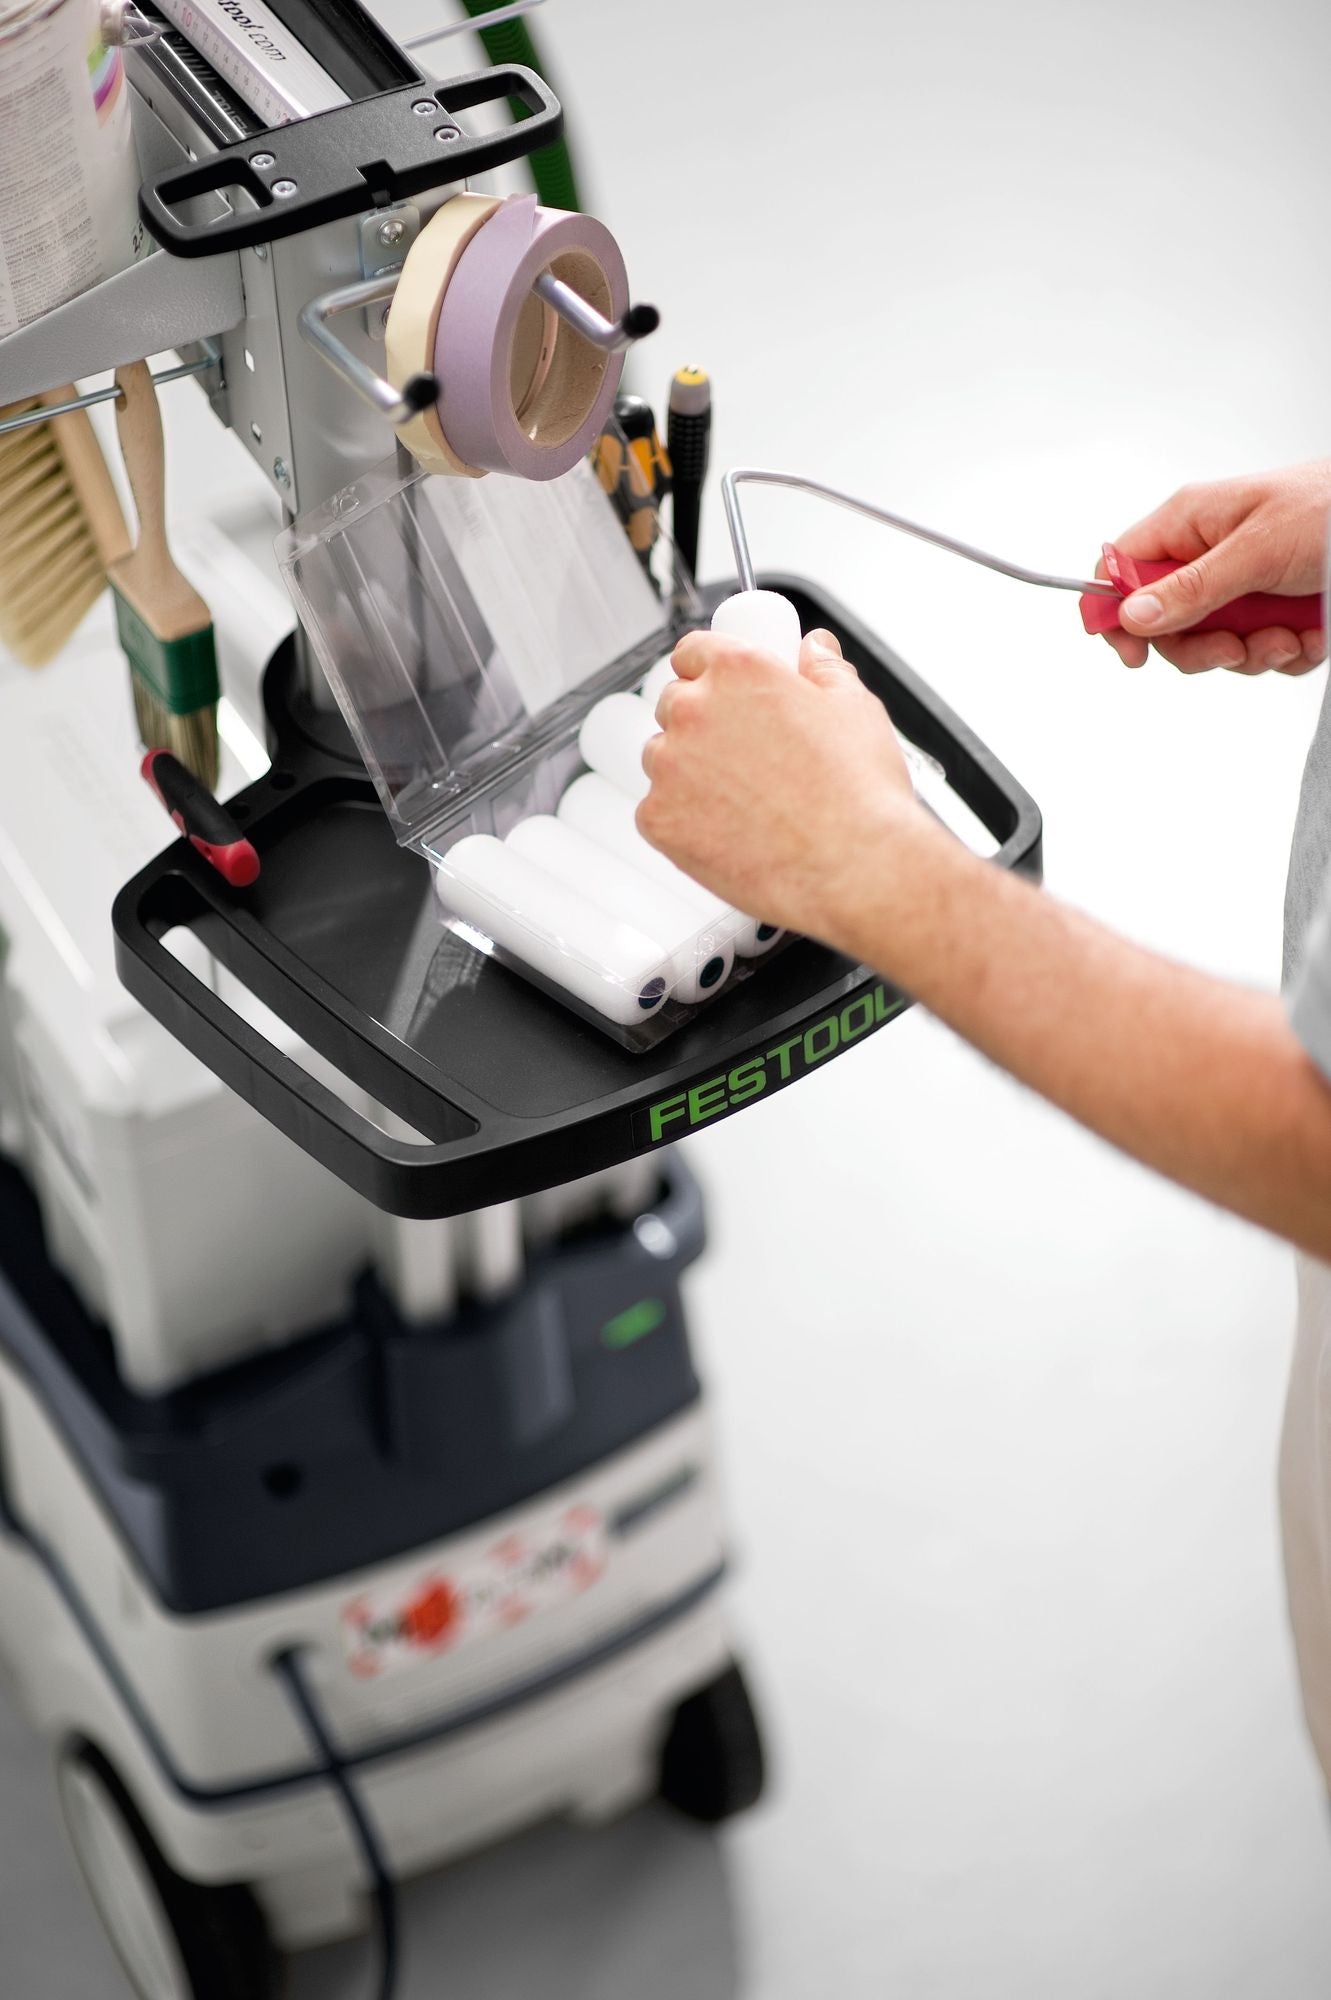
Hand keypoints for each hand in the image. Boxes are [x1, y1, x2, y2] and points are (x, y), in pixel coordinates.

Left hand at [636, 626, 918, 947]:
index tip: (717, 688)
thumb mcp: (854, 708)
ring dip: (687, 770)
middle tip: (741, 755)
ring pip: (662, 758)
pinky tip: (727, 831)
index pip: (692, 651)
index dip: (706, 670)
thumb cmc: (858, 792)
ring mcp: (669, 768)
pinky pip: (657, 811)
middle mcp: (694, 712)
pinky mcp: (658, 820)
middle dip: (700, 722)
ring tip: (741, 800)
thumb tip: (814, 649)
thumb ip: (826, 669)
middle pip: (674, 704)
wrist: (853, 868)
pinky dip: (682, 819)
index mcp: (738, 671)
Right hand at [1102, 461, 1329, 674]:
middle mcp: (1207, 554)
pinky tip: (1309, 634)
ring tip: (1289, 636)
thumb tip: (1134, 615)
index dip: (1114, 612)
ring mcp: (1239, 585)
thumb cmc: (1330, 510)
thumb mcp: (1257, 550)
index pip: (1121, 569)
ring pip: (1213, 645)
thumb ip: (1193, 587)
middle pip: (1167, 624)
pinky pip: (1257, 652)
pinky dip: (1286, 653)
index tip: (1132, 652)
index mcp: (1190, 523)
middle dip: (1203, 647)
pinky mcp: (1270, 610)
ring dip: (1254, 653)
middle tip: (1232, 647)